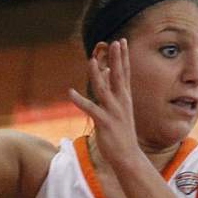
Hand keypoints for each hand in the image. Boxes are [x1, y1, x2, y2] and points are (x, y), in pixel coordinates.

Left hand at [68, 39, 140, 169]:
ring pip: (104, 90)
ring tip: (91, 61)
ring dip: (97, 76)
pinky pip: (90, 109)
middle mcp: (121, 103)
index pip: (125, 74)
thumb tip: (104, 74)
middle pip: (118, 77)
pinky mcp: (104, 123)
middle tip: (116, 42)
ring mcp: (113, 113)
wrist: (128, 156)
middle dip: (117, 60)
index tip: (122, 41)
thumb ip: (111, 91)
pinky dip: (79, 101)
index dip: (123, 57)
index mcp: (125, 99)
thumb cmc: (121, 133)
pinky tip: (70, 92)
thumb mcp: (118, 109)